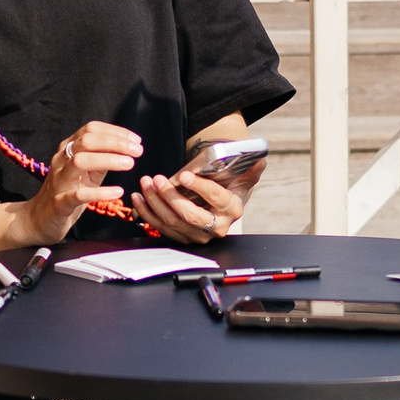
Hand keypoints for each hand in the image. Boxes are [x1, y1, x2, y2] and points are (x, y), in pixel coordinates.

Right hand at [8, 121, 141, 244]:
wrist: (39, 219)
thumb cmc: (67, 192)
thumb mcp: (87, 173)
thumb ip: (102, 159)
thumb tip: (127, 148)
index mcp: (68, 149)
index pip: (91, 130)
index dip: (116, 132)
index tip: (136, 141)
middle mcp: (61, 160)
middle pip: (87, 141)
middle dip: (115, 142)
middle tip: (137, 151)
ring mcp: (58, 180)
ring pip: (80, 161)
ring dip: (108, 160)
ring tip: (129, 164)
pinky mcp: (59, 202)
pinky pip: (78, 195)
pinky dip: (100, 192)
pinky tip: (117, 192)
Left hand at [131, 156, 258, 244]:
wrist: (222, 199)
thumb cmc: (229, 183)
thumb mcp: (242, 175)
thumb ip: (250, 169)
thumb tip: (260, 161)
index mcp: (232, 208)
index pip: (216, 198)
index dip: (200, 187)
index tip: (184, 176)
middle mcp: (217, 226)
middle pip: (190, 215)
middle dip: (170, 197)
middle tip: (156, 179)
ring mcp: (199, 235)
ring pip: (173, 222)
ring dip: (155, 203)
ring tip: (145, 184)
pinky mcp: (184, 238)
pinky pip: (162, 228)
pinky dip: (148, 213)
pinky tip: (139, 198)